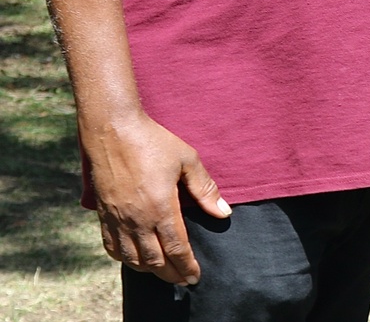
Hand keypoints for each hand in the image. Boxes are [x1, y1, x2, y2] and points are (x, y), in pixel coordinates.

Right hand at [84, 112, 230, 283]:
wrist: (113, 131)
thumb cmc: (154, 142)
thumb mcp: (187, 159)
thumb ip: (205, 189)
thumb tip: (224, 213)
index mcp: (160, 207)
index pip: (177, 248)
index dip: (186, 266)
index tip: (195, 276)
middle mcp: (137, 219)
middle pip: (155, 260)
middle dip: (171, 274)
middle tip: (183, 280)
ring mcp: (117, 219)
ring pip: (133, 259)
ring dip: (149, 270)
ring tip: (163, 272)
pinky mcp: (103, 215)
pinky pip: (112, 248)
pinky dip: (125, 259)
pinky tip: (134, 259)